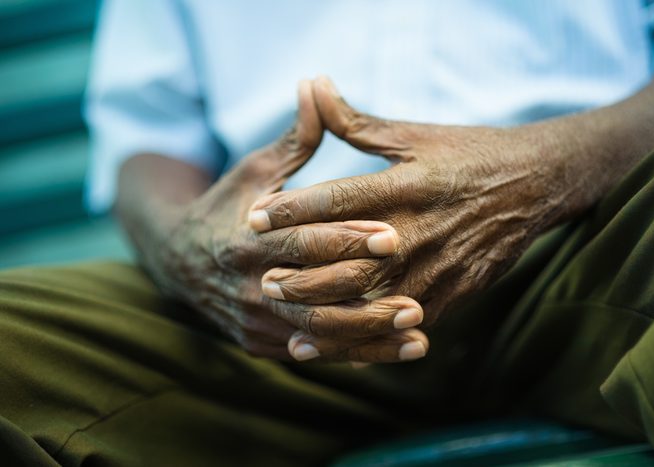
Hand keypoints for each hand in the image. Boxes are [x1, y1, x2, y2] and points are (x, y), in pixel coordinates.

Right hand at [154, 81, 427, 360]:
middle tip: (415, 298)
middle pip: (311, 298)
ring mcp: (253, 320)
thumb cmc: (228, 206)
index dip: (345, 240)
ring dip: (368, 338)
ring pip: (316, 334)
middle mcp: (247, 286)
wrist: (179, 260)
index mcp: (244, 239)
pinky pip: (313, 352)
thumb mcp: (255, 171)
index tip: (392, 235)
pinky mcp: (261, 343)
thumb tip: (315, 85)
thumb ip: (293, 140)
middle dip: (364, 300)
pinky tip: (396, 351)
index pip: (300, 242)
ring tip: (418, 334)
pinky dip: (356, 355)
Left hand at [249, 77, 572, 360]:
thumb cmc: (470, 153)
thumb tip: (313, 86)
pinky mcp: (454, 292)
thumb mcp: (414, 135)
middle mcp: (421, 229)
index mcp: (409, 184)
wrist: (537, 184)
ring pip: (373, 301)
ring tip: (285, 319)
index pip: (340, 200)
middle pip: (350, 261)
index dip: (293, 210)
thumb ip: (357, 122)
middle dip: (302, 273)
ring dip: (326, 313)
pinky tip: (337, 345)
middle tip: (262, 279)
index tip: (254, 218)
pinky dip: (366, 337)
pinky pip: (403, 321)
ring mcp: (440, 266)